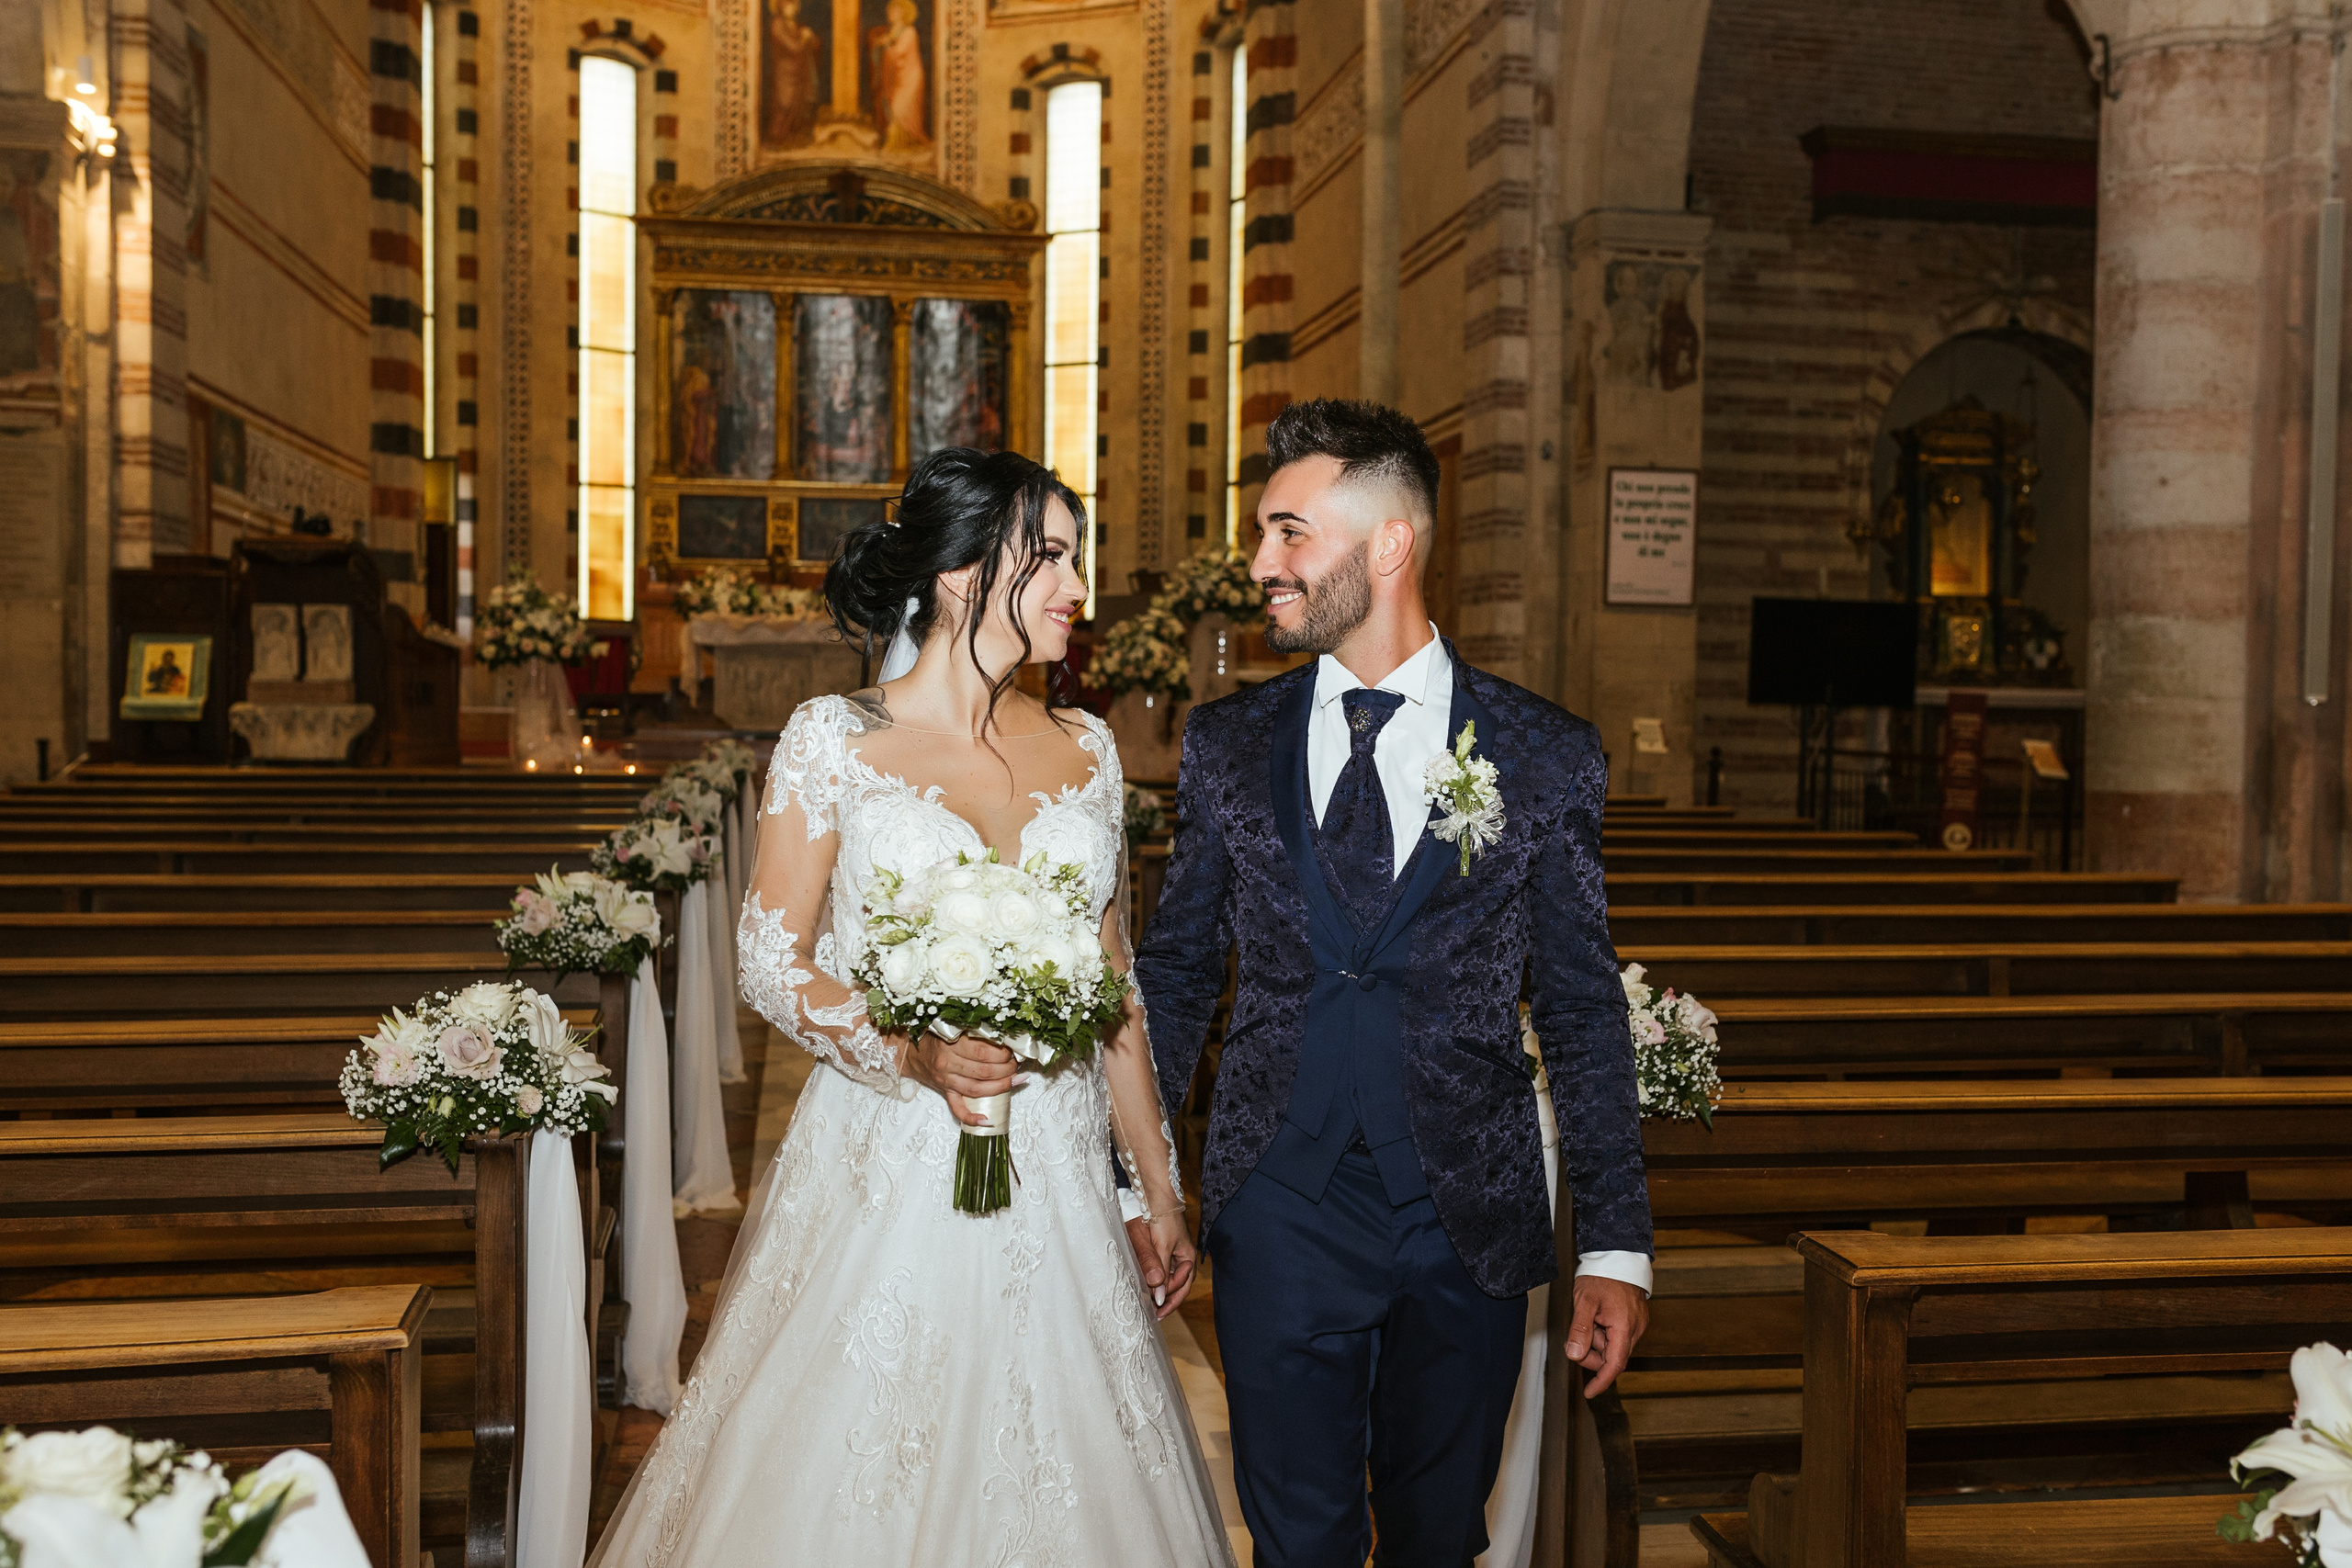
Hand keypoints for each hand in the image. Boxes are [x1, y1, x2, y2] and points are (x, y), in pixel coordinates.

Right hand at [902, 1029, 1015, 1126]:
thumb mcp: (954, 1028)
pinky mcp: (945, 1093)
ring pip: (977, 1089)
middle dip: (1006, 1069)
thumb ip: (975, 1032)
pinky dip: (972, 1117)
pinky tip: (987, 1120)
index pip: (984, 1051)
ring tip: (1014, 1080)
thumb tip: (1005, 1038)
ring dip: (1000, 1087)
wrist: (912, 1053)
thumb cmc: (936, 1038)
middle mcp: (948, 1063)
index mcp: (951, 1043)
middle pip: (985, 1071)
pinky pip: (958, 1109)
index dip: (1003, 1053)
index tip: (1012, 1050)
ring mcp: (946, 1081)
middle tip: (1015, 1064)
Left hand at [1123, 1211, 1197, 1319]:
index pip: (1181, 1286)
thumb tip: (1159, 1296)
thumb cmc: (1159, 1217)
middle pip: (1177, 1285)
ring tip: (1148, 1305)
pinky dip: (1154, 1280)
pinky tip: (1145, 1286)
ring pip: (1168, 1279)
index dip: (1170, 1299)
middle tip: (1153, 1315)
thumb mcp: (1158, 1245)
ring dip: (1160, 1291)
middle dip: (1167, 1300)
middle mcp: (1181, 1257)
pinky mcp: (1160, 1249)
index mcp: (1187, 1257)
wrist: (1153, 1193)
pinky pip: (1160, 1269)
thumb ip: (1158, 1270)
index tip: (1156, 1309)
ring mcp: (1171, 1253)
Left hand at [1565, 1275, 1647, 1397]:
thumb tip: (1574, 1355)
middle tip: (1577, 1334)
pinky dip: (1603, 1332)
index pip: (1614, 1364)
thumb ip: (1580, 1330)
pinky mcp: (1634, 1320)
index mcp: (1624, 1327)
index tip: (1589, 1393)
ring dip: (1596, 1339)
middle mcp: (1635, 1329)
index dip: (1601, 1381)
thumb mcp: (1584, 1302)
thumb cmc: (1602, 1276)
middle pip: (1611, 1356)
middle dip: (1591, 1351)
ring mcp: (1636, 1324)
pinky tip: (1597, 1316)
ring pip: (1612, 1346)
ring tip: (1589, 1316)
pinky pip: (1617, 1335)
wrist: (1617, 1257)